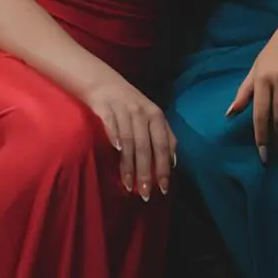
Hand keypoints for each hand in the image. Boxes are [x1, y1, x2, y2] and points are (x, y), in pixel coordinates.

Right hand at [83, 74, 176, 199]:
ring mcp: (124, 109)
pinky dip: (114, 136)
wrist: (104, 83)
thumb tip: (173, 162)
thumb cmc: (131, 104)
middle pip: (146, 146)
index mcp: (156, 116)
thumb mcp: (151, 116)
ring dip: (129, 164)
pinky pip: (111, 124)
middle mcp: (142, 113)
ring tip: (128, 185)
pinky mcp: (106, 108)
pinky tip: (116, 150)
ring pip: (129, 140)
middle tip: (145, 194)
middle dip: (146, 172)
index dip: (164, 167)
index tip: (163, 189)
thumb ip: (164, 136)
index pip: (163, 146)